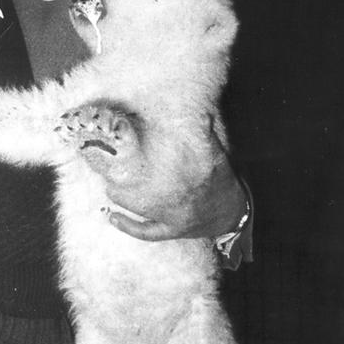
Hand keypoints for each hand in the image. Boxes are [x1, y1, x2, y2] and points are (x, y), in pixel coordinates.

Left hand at [108, 138, 248, 241]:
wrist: (235, 214)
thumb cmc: (223, 182)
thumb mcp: (218, 155)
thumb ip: (207, 133)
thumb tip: (201, 111)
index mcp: (193, 177)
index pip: (168, 164)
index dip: (144, 157)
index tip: (128, 143)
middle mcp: (180, 199)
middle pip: (147, 189)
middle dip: (128, 178)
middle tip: (111, 164)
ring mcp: (175, 217)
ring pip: (143, 209)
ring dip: (125, 199)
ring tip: (108, 185)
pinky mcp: (172, 231)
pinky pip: (148, 232)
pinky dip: (129, 226)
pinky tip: (111, 218)